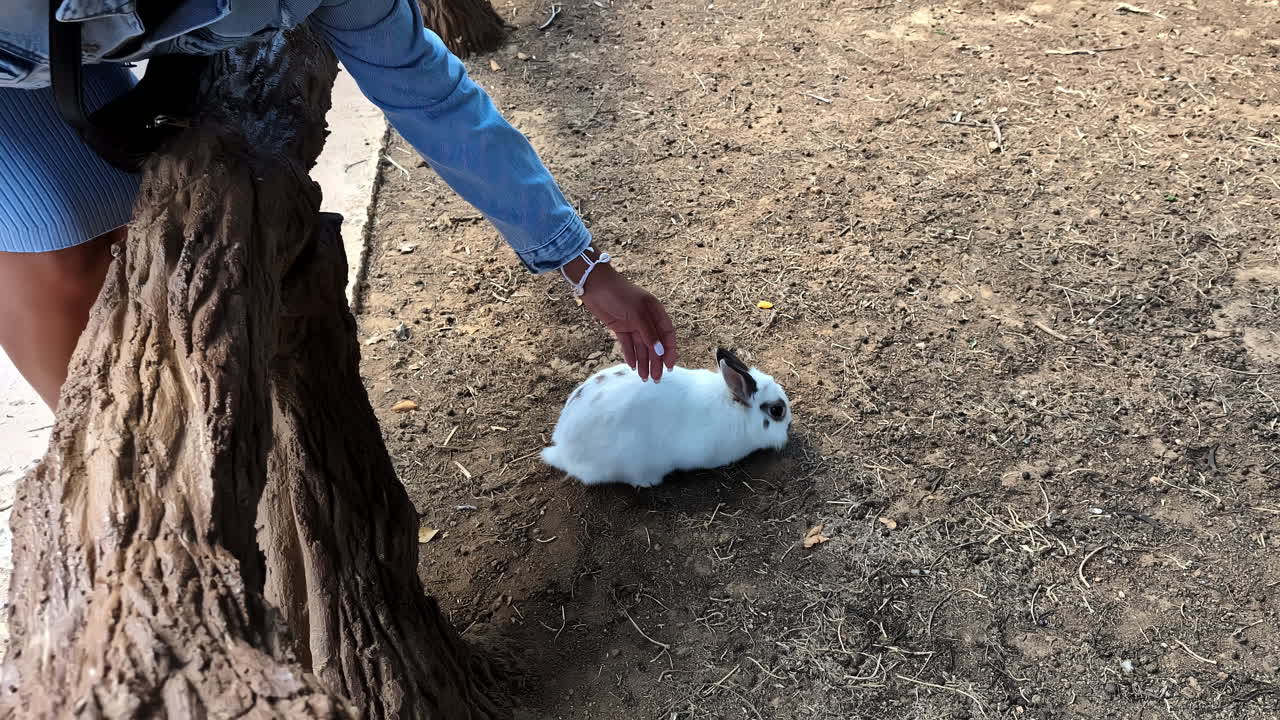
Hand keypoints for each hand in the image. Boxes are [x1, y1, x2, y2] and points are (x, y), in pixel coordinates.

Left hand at [573, 262, 677, 381]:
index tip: (669, 367)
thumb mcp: (637, 313)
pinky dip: (630, 355)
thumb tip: (660, 352)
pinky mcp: (620, 328)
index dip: (670, 351)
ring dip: (643, 362)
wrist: (595, 285)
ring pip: (641, 347)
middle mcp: (646, 319)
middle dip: (656, 362)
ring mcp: (633, 324)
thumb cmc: (619, 295)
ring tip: (644, 378)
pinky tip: (632, 367)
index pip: (667, 334)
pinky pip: (628, 345)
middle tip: (655, 379)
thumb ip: (649, 333)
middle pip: (654, 344)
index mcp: (656, 312)